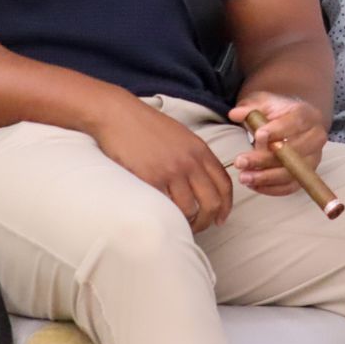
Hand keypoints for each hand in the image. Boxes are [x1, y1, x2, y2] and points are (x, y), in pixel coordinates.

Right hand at [88, 94, 233, 231]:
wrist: (119, 116)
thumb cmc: (147, 126)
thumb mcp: (181, 136)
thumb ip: (195, 157)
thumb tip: (203, 182)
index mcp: (200, 150)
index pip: (224, 184)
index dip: (226, 206)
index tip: (220, 219)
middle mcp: (190, 161)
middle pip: (212, 201)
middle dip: (208, 220)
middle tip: (199, 227)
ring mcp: (171, 171)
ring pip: (190, 209)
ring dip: (186, 222)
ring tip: (178, 224)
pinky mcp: (151, 179)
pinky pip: (166, 207)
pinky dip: (167, 216)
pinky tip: (163, 216)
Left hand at [228, 92, 327, 196]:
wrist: (286, 123)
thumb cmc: (275, 113)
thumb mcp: (261, 104)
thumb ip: (249, 108)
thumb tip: (235, 114)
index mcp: (308, 115)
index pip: (296, 122)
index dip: (278, 130)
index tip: (258, 135)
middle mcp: (316, 138)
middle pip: (294, 152)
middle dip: (265, 158)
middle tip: (241, 161)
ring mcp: (313, 159)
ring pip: (292, 172)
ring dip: (266, 177)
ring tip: (244, 177)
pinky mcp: (305, 175)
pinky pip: (290, 187)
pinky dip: (270, 188)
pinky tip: (253, 184)